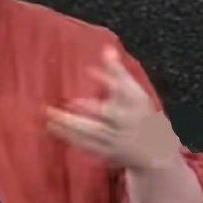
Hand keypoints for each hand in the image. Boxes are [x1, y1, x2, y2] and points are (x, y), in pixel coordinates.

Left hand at [46, 46, 178, 170]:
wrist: (153, 151)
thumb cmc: (140, 114)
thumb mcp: (135, 92)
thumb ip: (119, 72)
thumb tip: (107, 49)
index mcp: (133, 107)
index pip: (122, 92)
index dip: (108, 81)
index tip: (89, 71)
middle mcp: (124, 125)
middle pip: (104, 117)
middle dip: (81, 113)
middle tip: (59, 106)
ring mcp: (115, 141)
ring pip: (91, 134)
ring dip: (69, 127)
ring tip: (49, 116)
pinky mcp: (106, 153)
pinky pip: (86, 146)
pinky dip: (70, 138)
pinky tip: (53, 128)